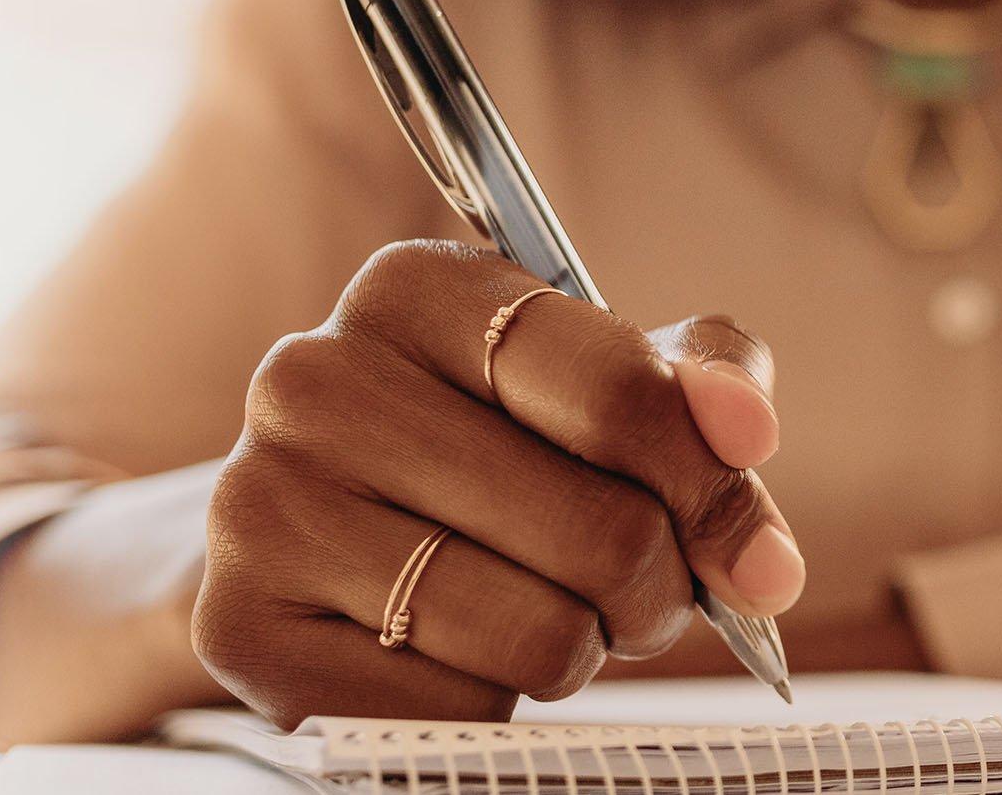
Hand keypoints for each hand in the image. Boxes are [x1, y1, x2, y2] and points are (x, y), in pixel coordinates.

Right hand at [193, 240, 801, 727]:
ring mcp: (263, 507)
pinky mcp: (245, 632)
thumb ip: (692, 383)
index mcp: (412, 291)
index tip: (756, 547)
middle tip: (639, 591)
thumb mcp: (584, 386)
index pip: (620, 392)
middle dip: (658, 585)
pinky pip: (458, 712)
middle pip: (600, 530)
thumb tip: (746, 428)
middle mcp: (315, 380)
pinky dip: (493, 706)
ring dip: (583, 650)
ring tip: (554, 620)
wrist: (298, 538)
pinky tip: (461, 659)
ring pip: (538, 634)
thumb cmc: (476, 452)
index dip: (711, 483)